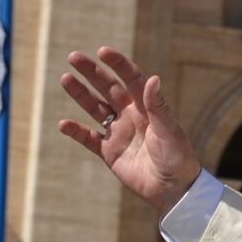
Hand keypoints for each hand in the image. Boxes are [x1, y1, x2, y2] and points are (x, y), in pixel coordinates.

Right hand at [58, 47, 201, 214]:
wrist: (174, 189)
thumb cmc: (178, 158)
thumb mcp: (169, 130)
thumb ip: (158, 106)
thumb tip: (152, 78)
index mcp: (148, 108)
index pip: (131, 80)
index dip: (118, 65)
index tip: (103, 51)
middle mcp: (132, 116)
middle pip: (108, 89)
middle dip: (92, 73)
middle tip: (74, 57)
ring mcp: (119, 133)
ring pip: (95, 109)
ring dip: (80, 95)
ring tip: (65, 79)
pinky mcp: (110, 152)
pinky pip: (89, 139)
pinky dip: (76, 132)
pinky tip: (64, 124)